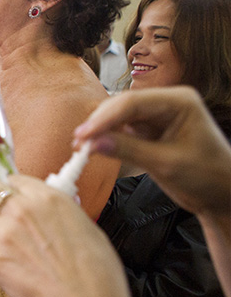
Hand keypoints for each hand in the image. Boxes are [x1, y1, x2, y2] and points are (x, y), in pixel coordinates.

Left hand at [0, 175, 133, 296]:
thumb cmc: (97, 272)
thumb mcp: (87, 228)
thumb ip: (61, 215)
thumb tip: (52, 215)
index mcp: (47, 198)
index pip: (15, 179)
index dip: (14, 190)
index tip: (16, 199)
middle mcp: (20, 210)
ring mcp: (3, 233)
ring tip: (0, 243)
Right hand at [74, 87, 230, 218]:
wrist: (222, 195)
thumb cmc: (208, 176)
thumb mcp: (167, 164)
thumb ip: (128, 150)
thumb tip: (94, 143)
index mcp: (180, 101)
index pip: (132, 103)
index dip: (104, 118)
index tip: (83, 135)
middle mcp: (167, 103)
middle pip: (122, 106)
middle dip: (99, 123)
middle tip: (79, 143)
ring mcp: (157, 116)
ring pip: (118, 117)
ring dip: (100, 131)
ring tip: (83, 148)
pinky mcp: (150, 130)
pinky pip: (122, 129)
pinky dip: (107, 139)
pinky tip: (94, 148)